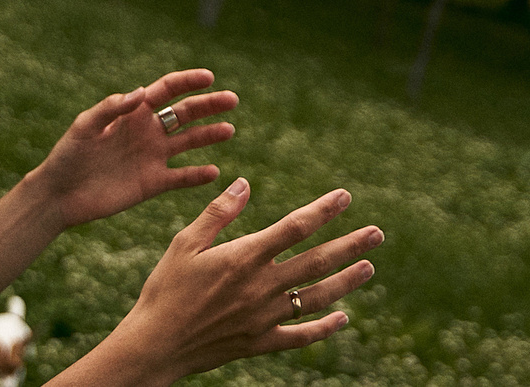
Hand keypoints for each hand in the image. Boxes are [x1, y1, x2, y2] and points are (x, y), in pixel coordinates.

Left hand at [30, 71, 239, 231]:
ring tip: (229, 130)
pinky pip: (180, 178)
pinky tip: (214, 172)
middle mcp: (147, 132)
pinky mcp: (151, 184)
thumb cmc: (67, 156)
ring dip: (209, 135)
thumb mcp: (85, 126)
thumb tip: (141, 92)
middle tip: (232, 100)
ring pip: (188, 142)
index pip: (167, 91)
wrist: (58, 196)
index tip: (209, 77)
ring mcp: (152, 158)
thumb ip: (112, 107)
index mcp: (133, 113)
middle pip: (185, 114)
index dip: (188, 81)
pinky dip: (197, 176)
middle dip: (209, 105)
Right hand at [115, 179, 380, 385]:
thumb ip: (218, 214)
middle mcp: (260, 287)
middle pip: (316, 262)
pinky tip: (342, 318)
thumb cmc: (164, 290)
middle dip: (349, 245)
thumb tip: (245, 183)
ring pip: (315, 297)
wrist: (153, 346)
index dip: (323, 210)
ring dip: (345, 282)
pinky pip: (300, 336)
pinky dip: (323, 328)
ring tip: (368, 267)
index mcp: (244, 257)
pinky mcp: (260, 343)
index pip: (294, 227)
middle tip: (377, 233)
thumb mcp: (184, 244)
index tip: (345, 197)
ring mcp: (263, 317)